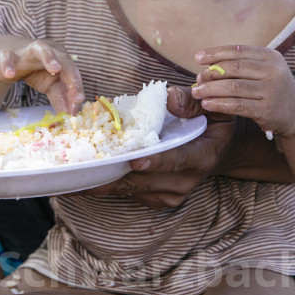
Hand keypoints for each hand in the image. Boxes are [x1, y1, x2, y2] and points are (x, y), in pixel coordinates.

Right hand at [0, 37, 83, 113]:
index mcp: (61, 59)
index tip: (77, 105)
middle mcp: (48, 51)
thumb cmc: (35, 70)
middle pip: (64, 60)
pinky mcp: (8, 54)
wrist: (8, 58)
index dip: (76, 88)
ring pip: (40, 48)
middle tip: (76, 96)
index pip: (72, 73)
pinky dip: (8, 65)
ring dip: (49, 57)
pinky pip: (8, 57)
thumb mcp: (50, 86)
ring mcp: (28, 51)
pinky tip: (9, 74)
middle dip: (72, 75)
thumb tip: (71, 115)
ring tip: (55, 68)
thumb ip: (60, 98)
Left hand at [79, 86, 238, 208]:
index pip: (177, 160)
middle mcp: (186, 181)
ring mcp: (172, 194)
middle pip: (145, 180)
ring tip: (74, 172)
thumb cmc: (212, 121)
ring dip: (104, 181)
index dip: (156, 162)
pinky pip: (130, 193)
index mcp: (201, 156)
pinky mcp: (159, 199)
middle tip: (83, 168)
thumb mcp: (211, 106)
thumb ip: (191, 101)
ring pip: (132, 190)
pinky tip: (85, 175)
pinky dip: (109, 183)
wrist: (220, 150)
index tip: (135, 160)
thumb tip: (168, 96)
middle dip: (114, 174)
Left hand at [190, 44, 294, 138]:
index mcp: (271, 56)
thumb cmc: (271, 86)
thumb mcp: (263, 69)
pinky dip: (219, 104)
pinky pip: (237, 105)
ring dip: (211, 89)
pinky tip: (207, 104)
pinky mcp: (267, 110)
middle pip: (234, 69)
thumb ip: (241, 63)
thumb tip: (207, 63)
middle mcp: (273, 72)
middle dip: (211, 73)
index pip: (238, 51)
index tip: (198, 58)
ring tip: (197, 92)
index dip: (215, 53)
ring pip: (234, 87)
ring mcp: (271, 91)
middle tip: (197, 79)